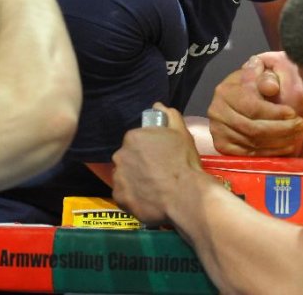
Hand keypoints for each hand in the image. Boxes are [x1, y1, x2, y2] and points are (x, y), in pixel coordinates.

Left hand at [112, 103, 199, 223]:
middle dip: (139, 163)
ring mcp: (118, 177)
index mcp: (133, 137)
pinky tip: (148, 198)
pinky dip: (133, 196)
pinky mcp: (119, 198)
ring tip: (153, 187)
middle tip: (157, 172)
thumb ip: (169, 116)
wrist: (184, 196)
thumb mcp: (182, 134)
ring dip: (135, 179)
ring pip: (125, 176)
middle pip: (128, 157)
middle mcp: (120, 155)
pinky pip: (124, 194)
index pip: (136, 140)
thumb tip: (158, 106)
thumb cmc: (184, 163)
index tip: (159, 156)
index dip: (148, 148)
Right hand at [207, 52, 302, 156]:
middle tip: (300, 126)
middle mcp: (217, 112)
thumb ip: (267, 78)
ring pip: (253, 143)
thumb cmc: (254, 84)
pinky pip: (248, 154)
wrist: (240, 96)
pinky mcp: (222, 147)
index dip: (275, 113)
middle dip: (281, 129)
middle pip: (253, 128)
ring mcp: (218, 131)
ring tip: (296, 136)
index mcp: (225, 91)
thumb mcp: (261, 74)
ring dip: (279, 142)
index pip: (252, 107)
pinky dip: (269, 153)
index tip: (294, 113)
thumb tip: (272, 87)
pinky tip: (285, 146)